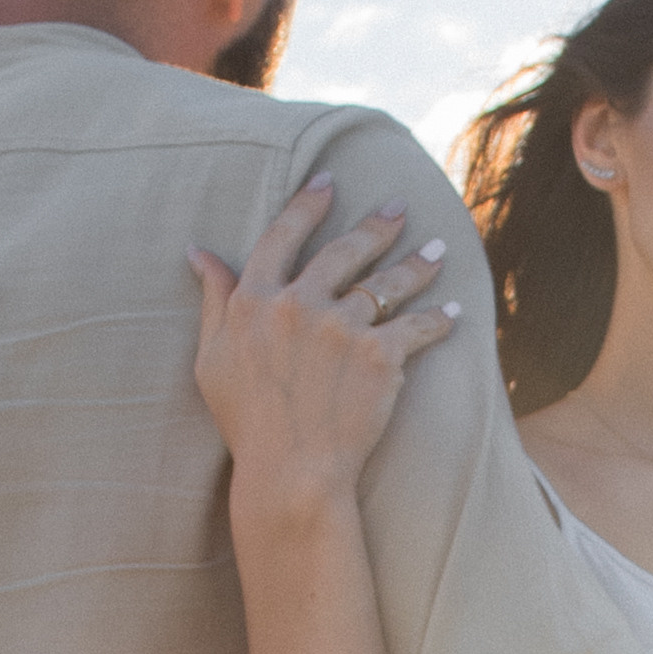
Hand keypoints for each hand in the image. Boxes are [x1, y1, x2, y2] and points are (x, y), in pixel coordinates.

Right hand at [192, 176, 455, 500]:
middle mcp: (299, 304)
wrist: (290, 471)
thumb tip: (199, 251)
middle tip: (398, 207)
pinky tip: (454, 312)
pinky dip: (439, 319)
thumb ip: (213, 300)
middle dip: (376, 225)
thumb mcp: (212, 357)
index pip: (283, 237)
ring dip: (417, 263)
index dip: (307, 204)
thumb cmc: (246, 421)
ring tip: (437, 250)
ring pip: (387, 283)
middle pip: (344, 251)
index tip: (328, 182)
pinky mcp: (380, 356)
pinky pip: (417, 327)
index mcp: (255, 300)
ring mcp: (342, 328)